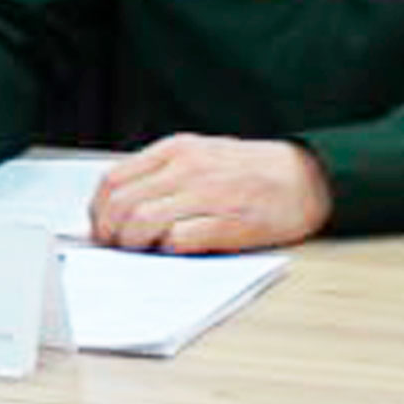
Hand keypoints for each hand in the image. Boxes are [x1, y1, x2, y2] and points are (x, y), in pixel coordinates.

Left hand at [87, 134, 329, 253]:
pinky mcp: (228, 222)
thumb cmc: (249, 171)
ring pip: (143, 222)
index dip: (98, 212)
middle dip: (109, 235)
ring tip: (142, 253)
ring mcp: (208, 195)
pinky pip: (179, 239)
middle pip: (122, 205)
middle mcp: (187, 168)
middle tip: (116, 249)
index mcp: (176, 150)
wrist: (305, 177)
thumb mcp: (200, 155)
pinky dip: (167, 250)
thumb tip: (120, 206)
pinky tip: (173, 251)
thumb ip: (162, 174)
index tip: (101, 229)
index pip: (113, 180)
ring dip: (134, 246)